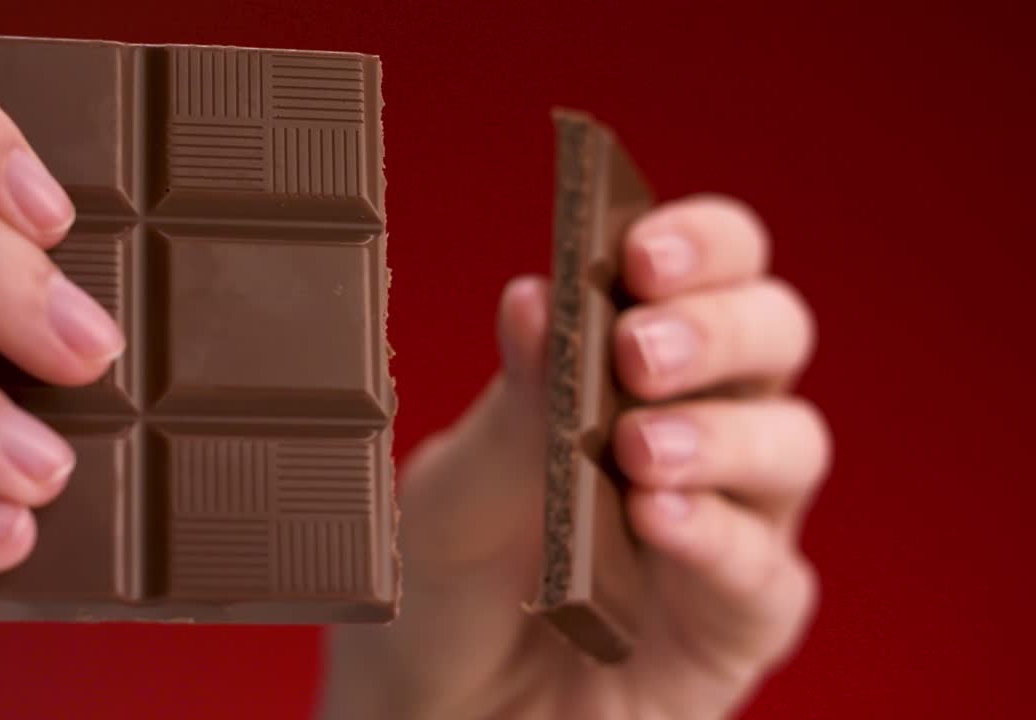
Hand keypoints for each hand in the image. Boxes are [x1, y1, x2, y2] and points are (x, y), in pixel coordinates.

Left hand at [320, 196, 830, 718]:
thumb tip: (536, 295)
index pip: (705, 274)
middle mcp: (696, 432)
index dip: (698, 244)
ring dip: (721, 432)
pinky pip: (766, 573)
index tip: (640, 249)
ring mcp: (725, 527)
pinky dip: (718, 538)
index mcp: (630, 373)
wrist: (430, 714)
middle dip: (717, 328)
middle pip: (772, 338)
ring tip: (636, 447)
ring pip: (792, 445)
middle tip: (637, 348)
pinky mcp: (736, 624)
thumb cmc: (442, 586)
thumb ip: (510, 406)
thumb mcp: (453, 490)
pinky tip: (659, 520)